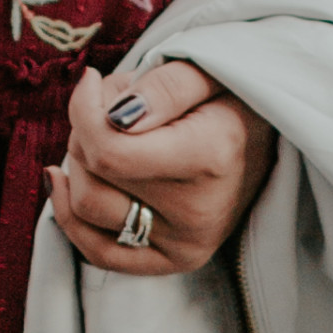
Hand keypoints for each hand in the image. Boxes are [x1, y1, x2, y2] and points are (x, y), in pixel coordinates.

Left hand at [47, 56, 274, 280]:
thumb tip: (115, 118)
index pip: (108, 150)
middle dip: (86, 130)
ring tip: (107, 137)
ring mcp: (185, 244)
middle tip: (112, 106)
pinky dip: (71, 214)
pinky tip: (68, 179)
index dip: (83, 111)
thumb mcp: (207, 70)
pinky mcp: (171, 261)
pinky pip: (97, 252)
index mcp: (209, 157)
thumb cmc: (230, 97)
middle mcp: (198, 211)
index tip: (90, 82)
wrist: (265, 139)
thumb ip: (164, 85)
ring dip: (81, 164)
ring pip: (86, 208)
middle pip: (94, 173)